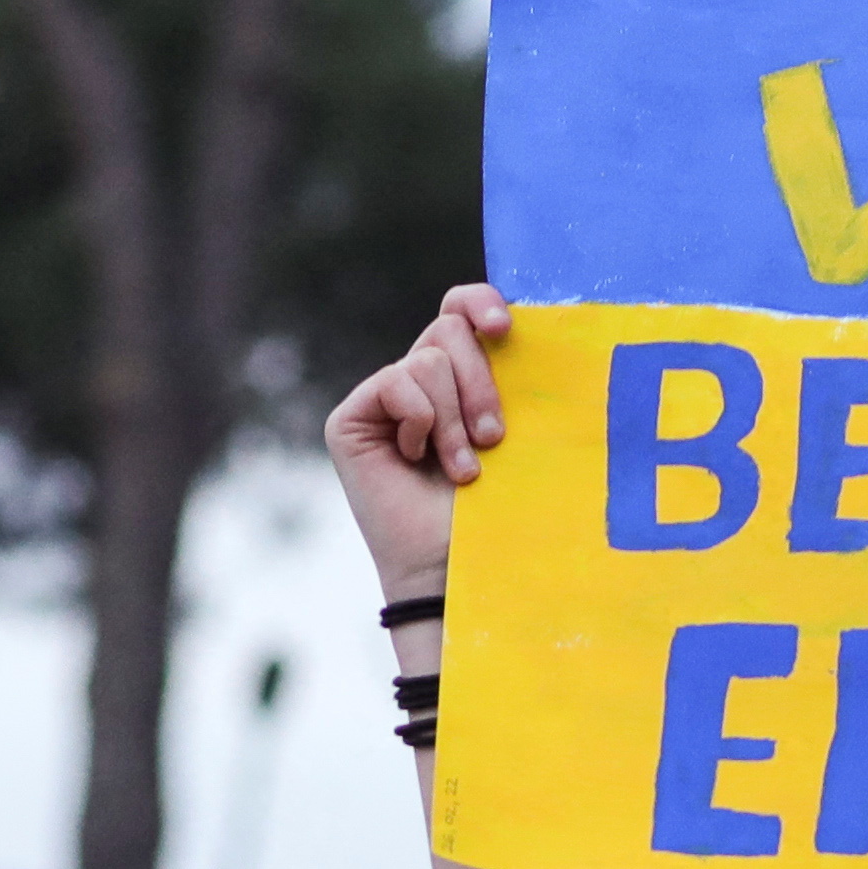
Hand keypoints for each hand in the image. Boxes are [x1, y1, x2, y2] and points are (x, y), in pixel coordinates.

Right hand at [324, 281, 511, 602]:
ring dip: (454, 417)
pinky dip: (421, 420)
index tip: (506, 330)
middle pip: (448, 327)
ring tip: (462, 468)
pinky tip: (416, 459)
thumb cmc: (494, 509)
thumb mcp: (512, 432)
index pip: (460, 307)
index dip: (479, 302)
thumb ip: (507, 376)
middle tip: (494, 438)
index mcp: (457, 376)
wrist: (456, 566)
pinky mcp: (351, 419)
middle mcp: (416, 380)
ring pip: (427, 358)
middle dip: (480, 382)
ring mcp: (382, 399)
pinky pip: (397, 382)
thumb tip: (516, 324)